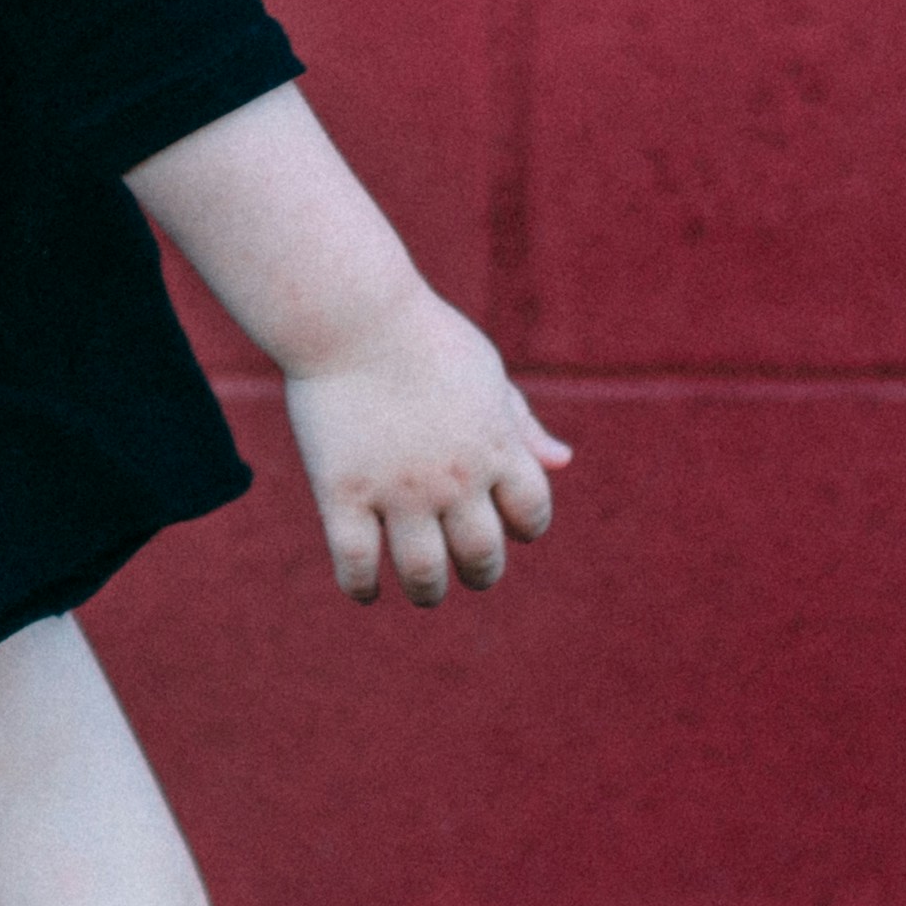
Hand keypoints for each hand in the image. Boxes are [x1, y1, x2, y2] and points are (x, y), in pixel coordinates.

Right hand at [278, 293, 568, 606]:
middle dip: (481, 572)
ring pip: (424, 572)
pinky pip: (356, 562)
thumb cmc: (420, 336)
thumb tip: (562, 462)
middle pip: (482, 555)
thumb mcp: (487, 373)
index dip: (524, 527)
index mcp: (496, 445)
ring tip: (422, 590)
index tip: (506, 526)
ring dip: (428, 591)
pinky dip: (361, 588)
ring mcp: (399, 488)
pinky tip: (364, 589)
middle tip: (466, 570)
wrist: (351, 314)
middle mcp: (455, 476)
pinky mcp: (343, 492)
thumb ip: (522, 424)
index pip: (532, 513)